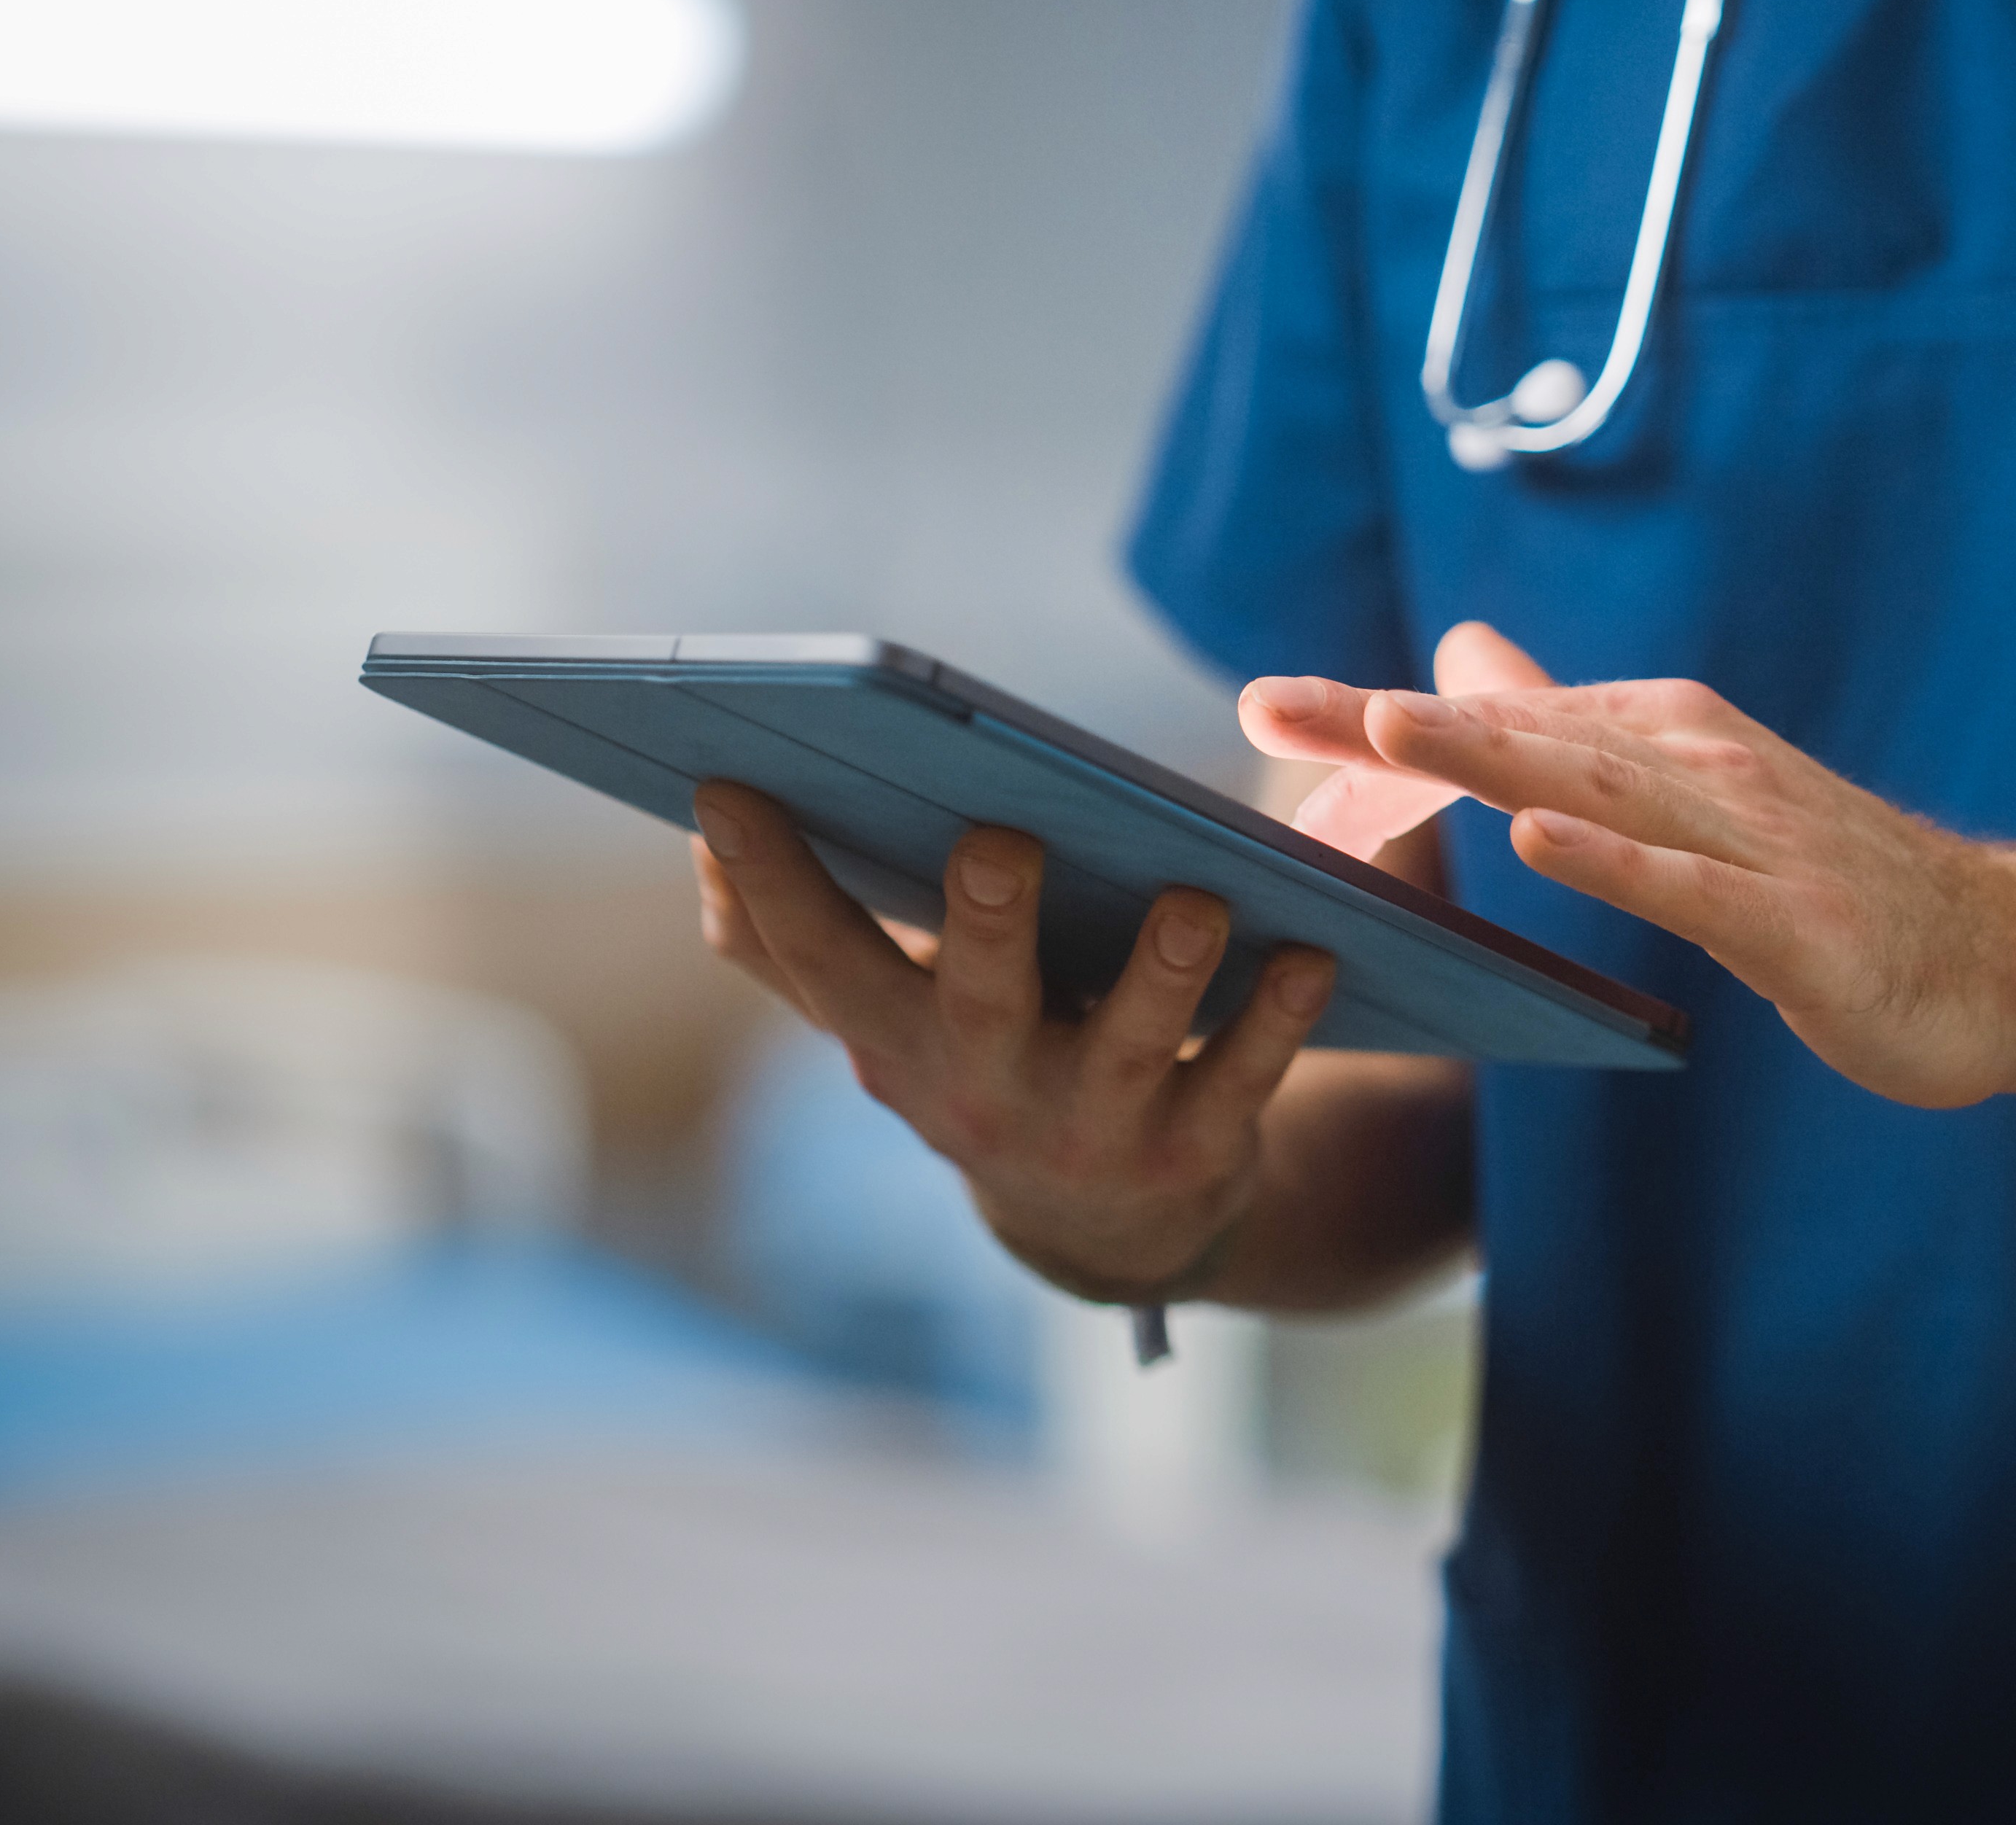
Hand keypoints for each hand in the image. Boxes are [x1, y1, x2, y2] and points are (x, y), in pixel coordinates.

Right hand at [689, 781, 1336, 1298]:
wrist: (1105, 1226)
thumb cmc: (982, 1063)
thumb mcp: (882, 1021)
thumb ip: (792, 943)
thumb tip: (703, 840)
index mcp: (897, 1040)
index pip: (813, 961)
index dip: (769, 885)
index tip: (727, 789)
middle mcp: (986, 1090)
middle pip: (977, 1003)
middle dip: (984, 925)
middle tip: (996, 841)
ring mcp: (1095, 1128)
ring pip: (1131, 1048)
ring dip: (1162, 970)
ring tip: (1193, 898)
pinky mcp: (1196, 1151)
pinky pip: (1245, 1079)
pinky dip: (1279, 1019)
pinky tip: (1312, 953)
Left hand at [1242, 627, 2015, 1108]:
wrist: (2009, 958)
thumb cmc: (1839, 889)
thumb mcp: (1688, 797)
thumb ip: (1575, 732)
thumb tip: (1468, 655)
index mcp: (1663, 740)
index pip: (1499, 723)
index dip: (1379, 721)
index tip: (1265, 707)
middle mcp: (1698, 767)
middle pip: (1521, 740)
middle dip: (1392, 724)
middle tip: (1274, 706)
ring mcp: (1749, 840)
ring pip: (1596, 790)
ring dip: (1489, 755)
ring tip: (1385, 732)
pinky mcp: (1792, 922)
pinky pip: (1689, 889)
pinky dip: (1613, 861)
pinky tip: (1539, 842)